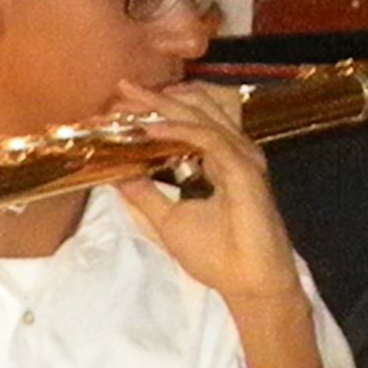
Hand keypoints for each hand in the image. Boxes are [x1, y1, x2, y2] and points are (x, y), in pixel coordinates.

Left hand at [113, 81, 319, 367]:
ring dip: (166, 107)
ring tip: (134, 98)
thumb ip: (146, 196)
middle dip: (159, 98)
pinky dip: (180, 129)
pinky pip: (209, 140)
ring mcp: (242, 159)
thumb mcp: (169, 221)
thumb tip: (118, 175)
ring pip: (203, 118)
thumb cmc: (218, 255)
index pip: (191, 123)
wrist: (249, 281)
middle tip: (124, 86)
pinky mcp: (244, 171)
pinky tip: (153, 126)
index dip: (159, 110)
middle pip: (197, 111)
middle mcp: (234, 154)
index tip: (123, 105)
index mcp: (221, 162)